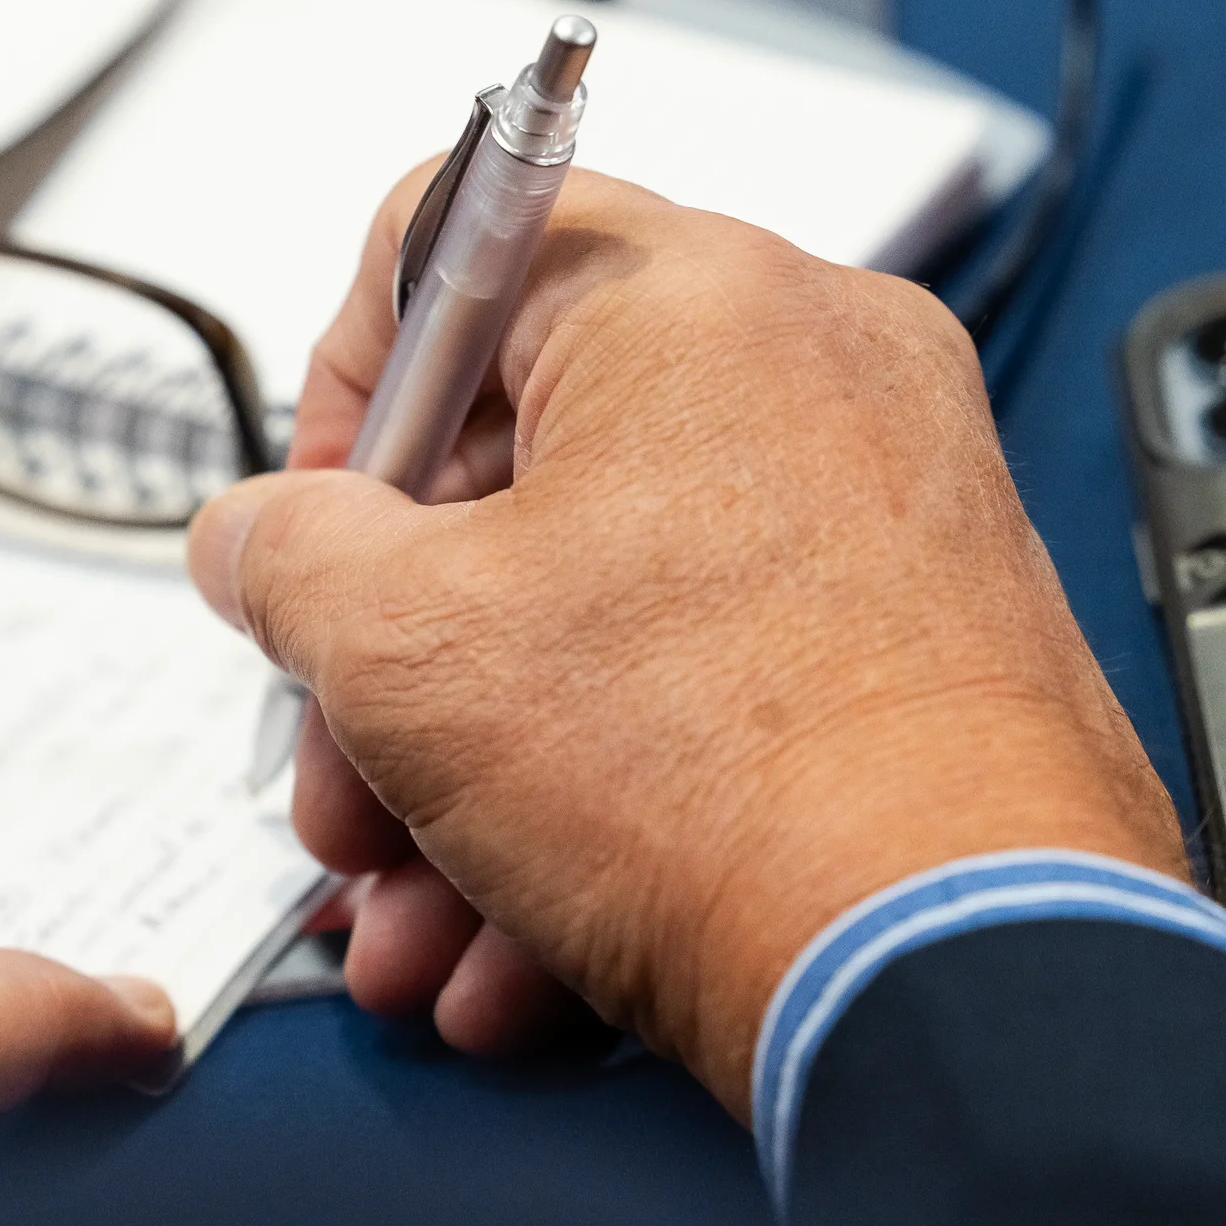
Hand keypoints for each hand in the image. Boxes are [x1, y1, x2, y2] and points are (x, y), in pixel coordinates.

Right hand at [187, 168, 1182, 1110]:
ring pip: (606, 603)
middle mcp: (811, 365)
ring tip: (418, 910)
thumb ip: (283, 554)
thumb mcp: (402, 649)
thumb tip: (261, 539)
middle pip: (518, 465)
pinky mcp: (928, 631)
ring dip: (475, 767)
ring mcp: (887, 501)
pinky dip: (603, 791)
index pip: (448, 244)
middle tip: (346, 769)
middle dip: (395, 655)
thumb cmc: (734, 785)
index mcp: (686, 294)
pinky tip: (519, 939)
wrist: (964, 981)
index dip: (345, 396)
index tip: (321, 531)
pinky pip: (712, 677)